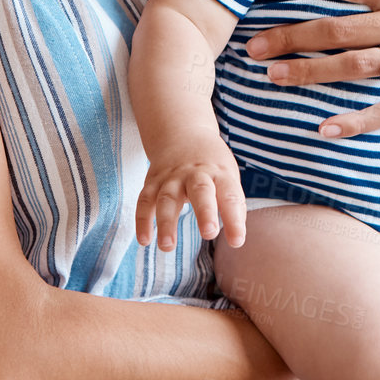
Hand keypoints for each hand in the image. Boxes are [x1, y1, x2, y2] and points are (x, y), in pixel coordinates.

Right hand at [135, 135, 246, 250]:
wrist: (183, 133)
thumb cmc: (212, 166)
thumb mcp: (229, 177)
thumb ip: (233, 206)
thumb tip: (236, 239)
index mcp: (220, 174)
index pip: (230, 196)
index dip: (234, 219)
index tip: (236, 241)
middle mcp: (196, 174)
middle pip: (201, 191)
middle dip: (205, 213)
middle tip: (209, 233)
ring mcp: (172, 177)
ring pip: (167, 198)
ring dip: (166, 222)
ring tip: (167, 246)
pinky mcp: (153, 182)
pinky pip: (145, 201)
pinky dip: (142, 220)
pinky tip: (144, 240)